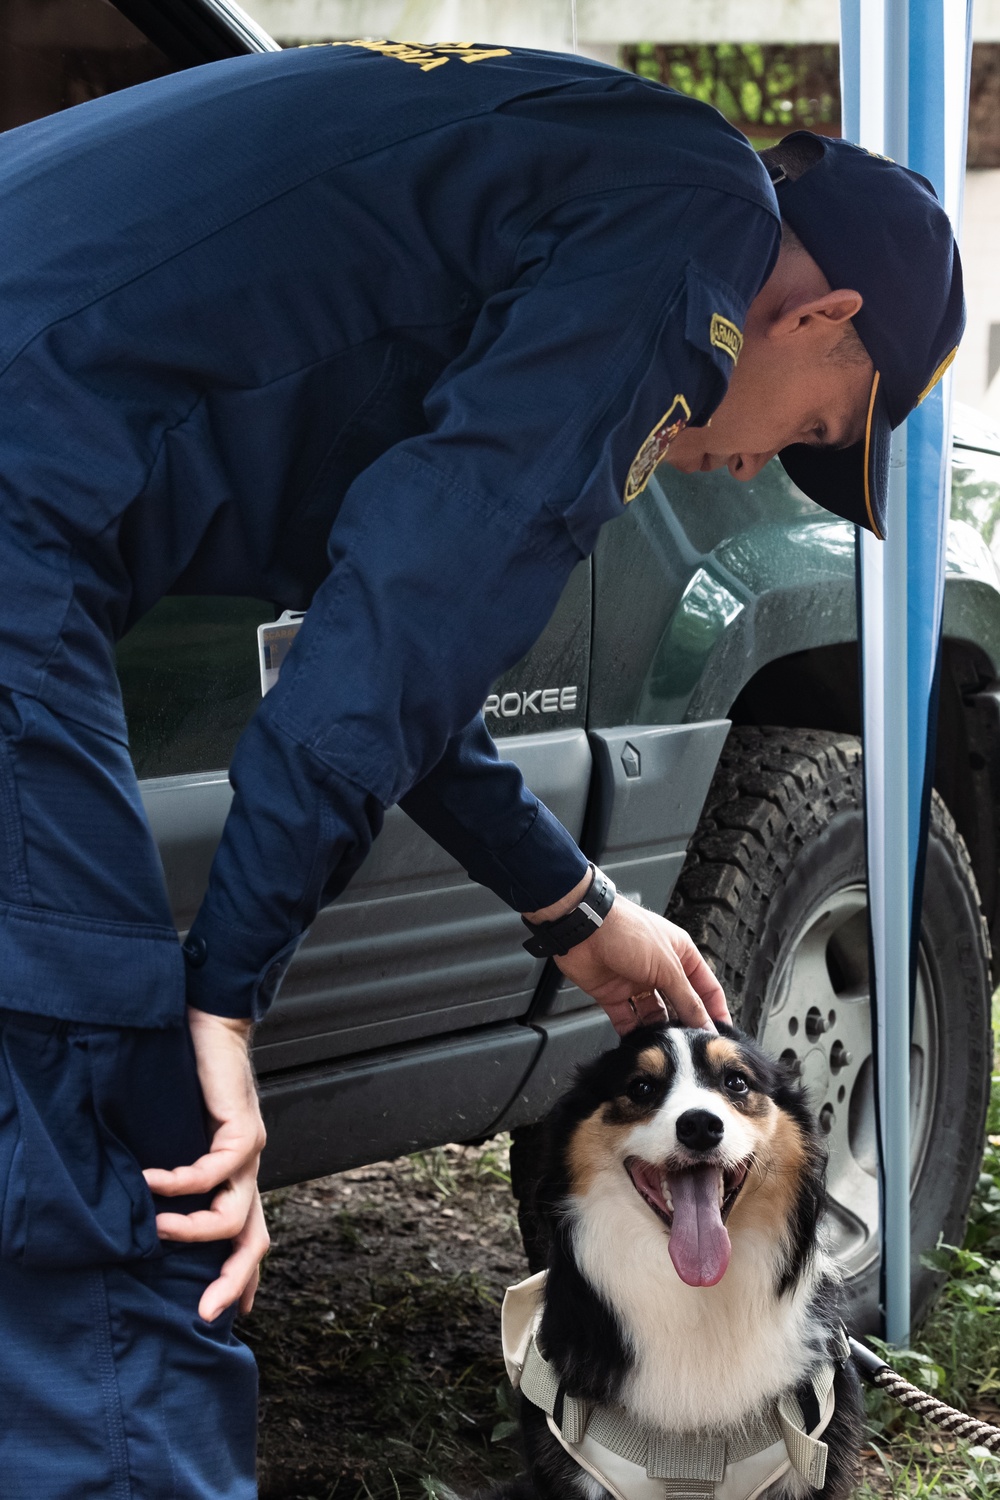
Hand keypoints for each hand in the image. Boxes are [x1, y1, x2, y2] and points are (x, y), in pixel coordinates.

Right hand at [142, 1007, 269, 1322]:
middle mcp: (249, 1171)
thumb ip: (174, 1175)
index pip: (249, 1238)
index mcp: (237, 1178)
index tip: (227, 1316)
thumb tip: (142, 1209)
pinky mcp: (245, 1129)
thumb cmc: (190, 1082)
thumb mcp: (181, 1140)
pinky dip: (178, 1183)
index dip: (242, 1278)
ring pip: (234, 1216)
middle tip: (205, 1313)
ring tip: (153, 1229)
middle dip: (233, 1281)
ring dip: (192, 1231)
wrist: (214, 1028)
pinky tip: (148, 1178)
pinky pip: (211, 1171)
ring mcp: (251, 1153)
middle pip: (254, 1240)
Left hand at [553, 896, 730, 1036]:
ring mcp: (636, 983)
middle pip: (680, 1004)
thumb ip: (686, 998)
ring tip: (667, 1048)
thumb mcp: (667, 966)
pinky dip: (634, 1033)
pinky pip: (627, 1020)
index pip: (706, 988)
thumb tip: (705, 1024)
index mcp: (680, 955)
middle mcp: (660, 970)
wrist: (583, 928)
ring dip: (660, 1031)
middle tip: (692, 1048)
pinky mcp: (613, 995)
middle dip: (686, 1025)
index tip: (721, 1036)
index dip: (715, 1011)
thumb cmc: (626, 930)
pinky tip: (642, 1044)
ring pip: (654, 1015)